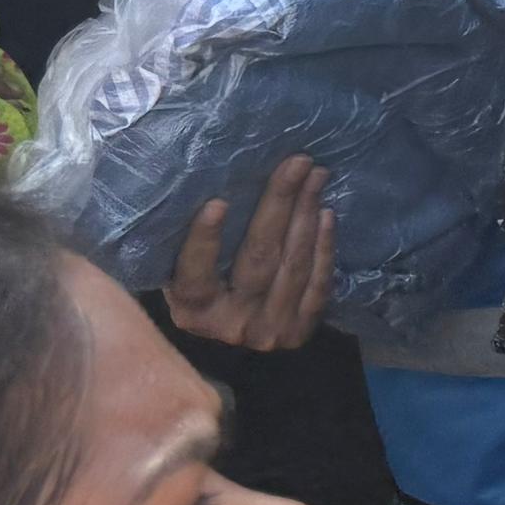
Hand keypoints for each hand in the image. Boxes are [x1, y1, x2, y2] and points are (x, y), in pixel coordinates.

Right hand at [160, 157, 335, 349]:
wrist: (235, 341)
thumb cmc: (202, 291)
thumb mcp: (179, 274)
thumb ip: (183, 246)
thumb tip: (201, 188)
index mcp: (193, 310)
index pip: (195, 273)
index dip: (205, 240)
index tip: (217, 203)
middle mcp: (232, 324)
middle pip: (258, 257)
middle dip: (280, 204)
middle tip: (296, 164)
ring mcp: (271, 330)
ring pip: (293, 265)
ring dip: (307, 215)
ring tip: (316, 177)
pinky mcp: (302, 330)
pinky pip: (319, 283)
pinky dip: (324, 246)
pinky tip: (326, 214)